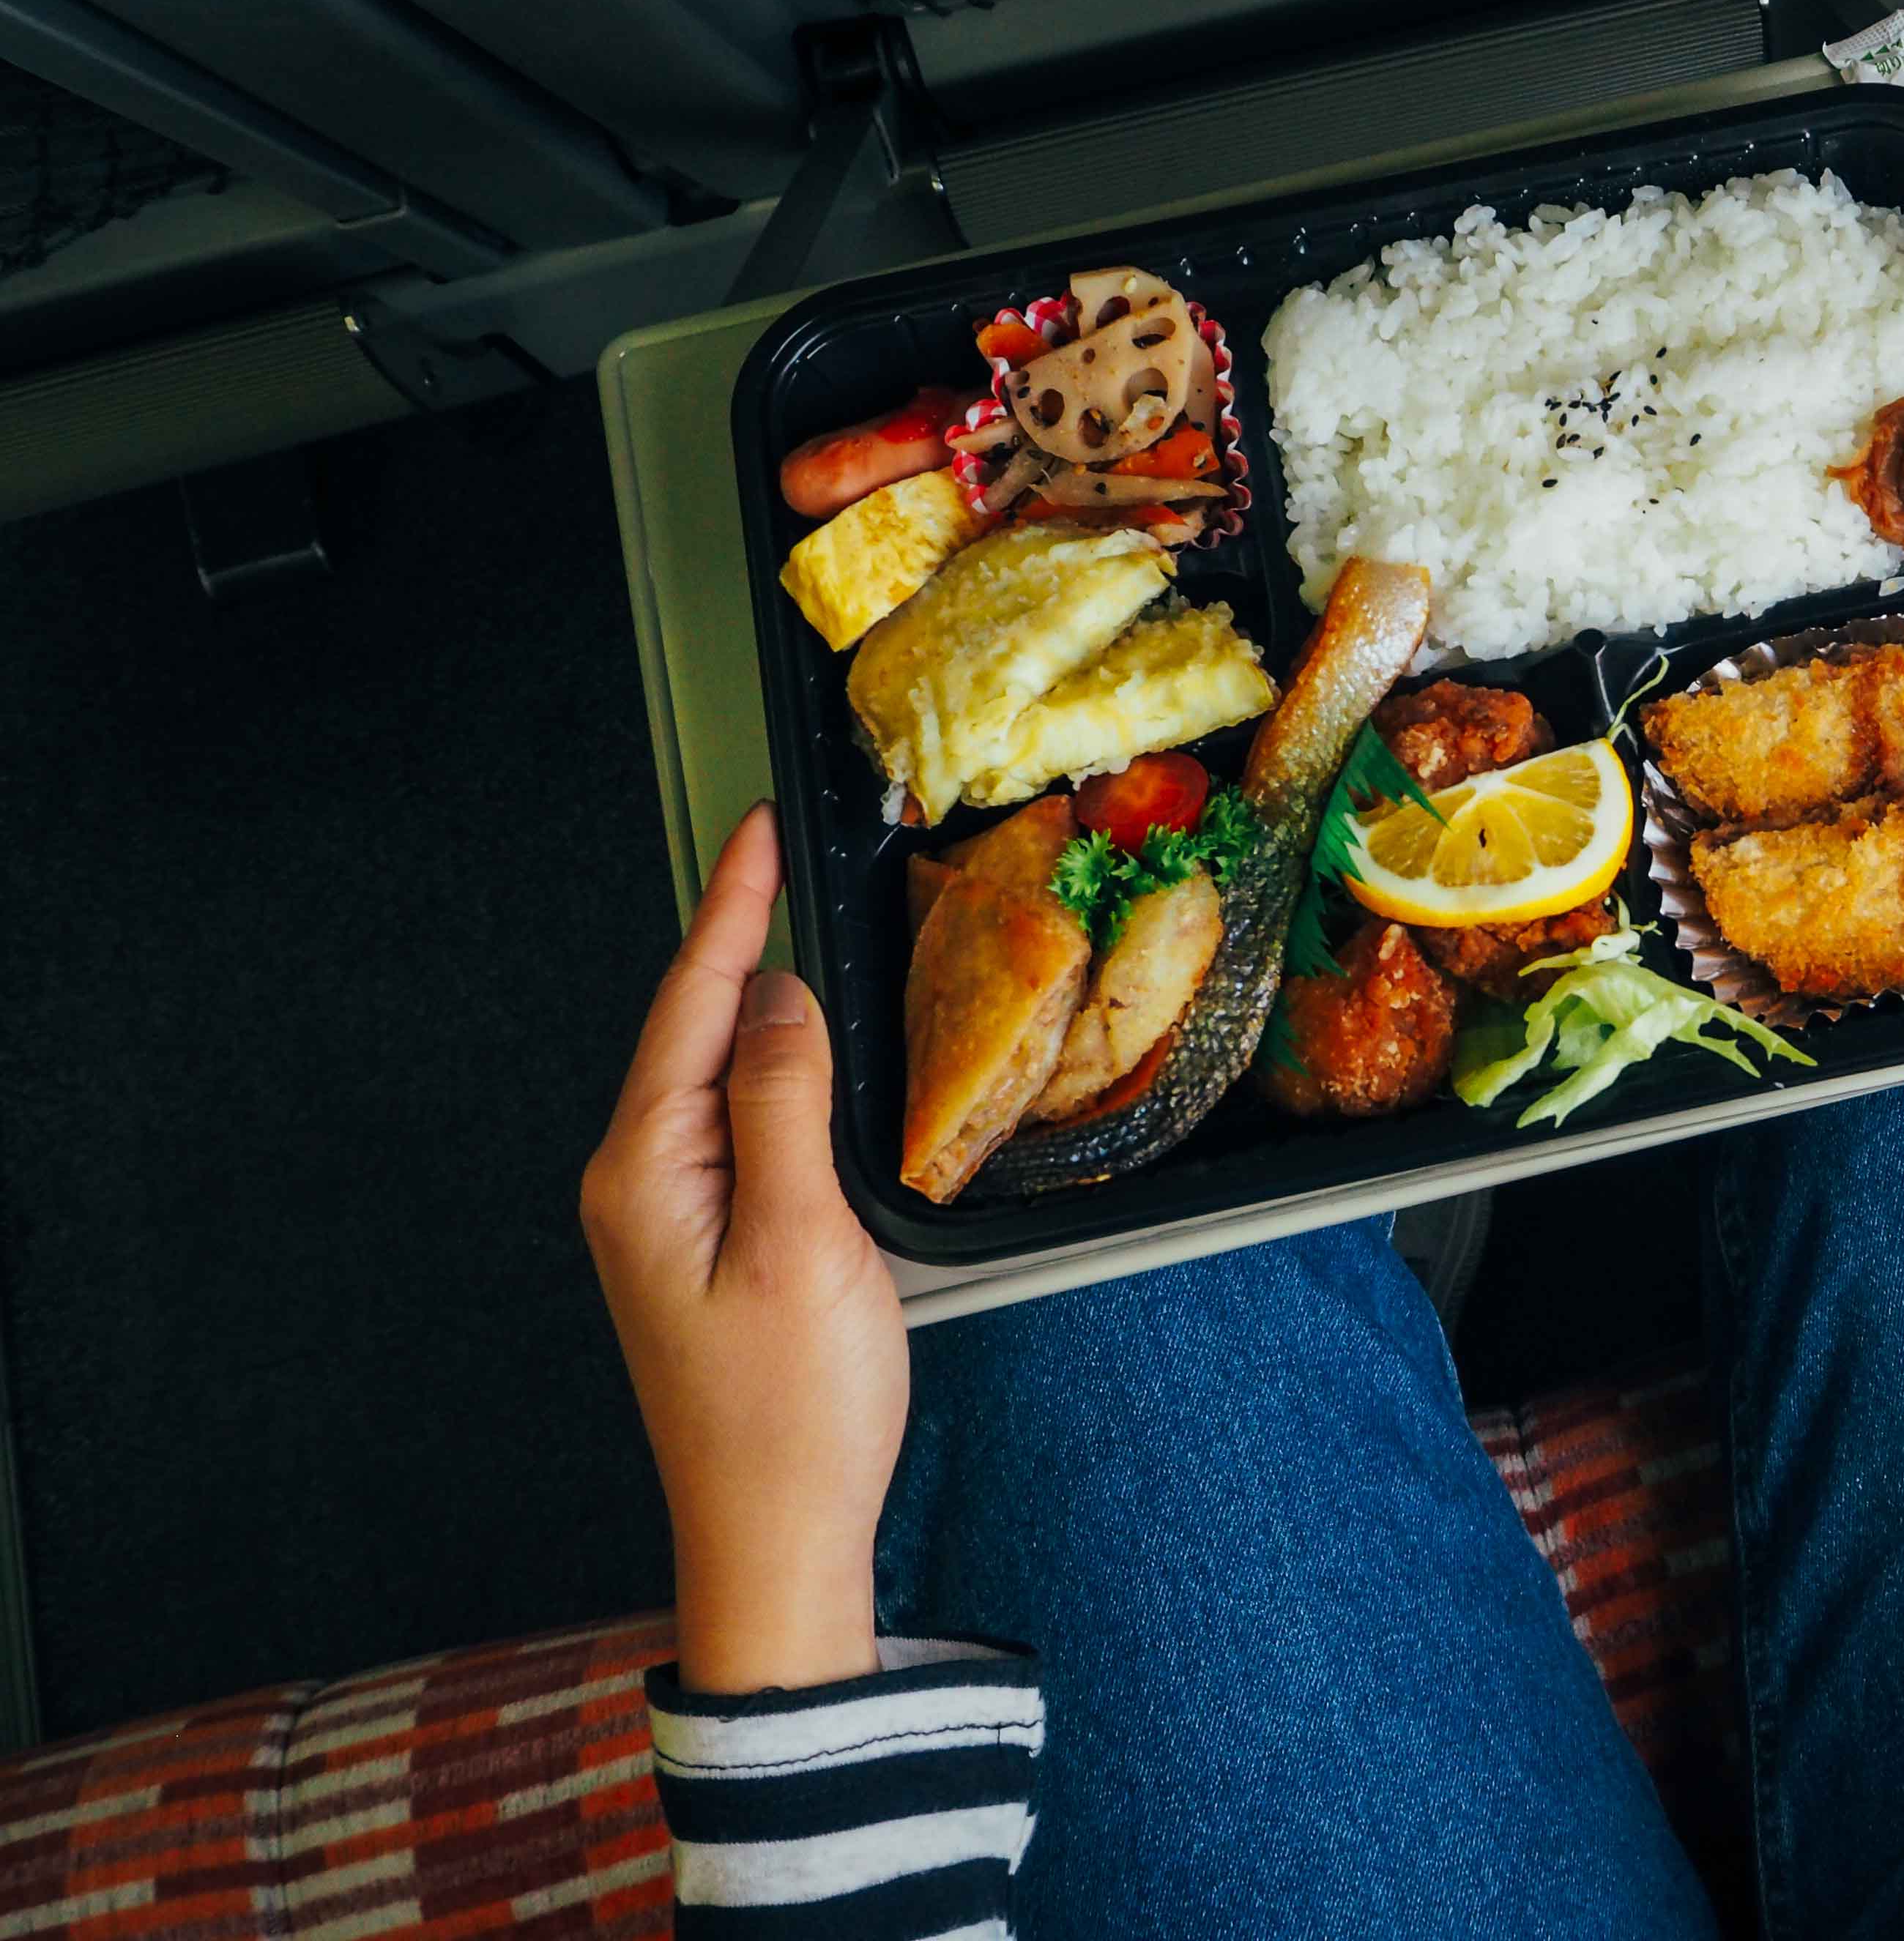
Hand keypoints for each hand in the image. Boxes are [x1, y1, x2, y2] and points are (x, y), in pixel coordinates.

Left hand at [584, 804, 908, 1693]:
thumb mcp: (801, 1240)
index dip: (730, 908)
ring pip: (712, 1077)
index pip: (690, 1004)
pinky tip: (800, 1055)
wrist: (774, 1538)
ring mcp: (663, 1219)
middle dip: (736, 936)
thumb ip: (783, 1106)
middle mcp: (636, 1185)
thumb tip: (777, 998)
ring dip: (754, 1004)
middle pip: (690, 1029)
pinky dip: (769, 1073)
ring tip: (792, 924)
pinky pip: (730, 1127)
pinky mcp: (701, 1247)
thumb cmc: (792, 1413)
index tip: (757, 829)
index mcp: (646, 1172)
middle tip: (781, 850)